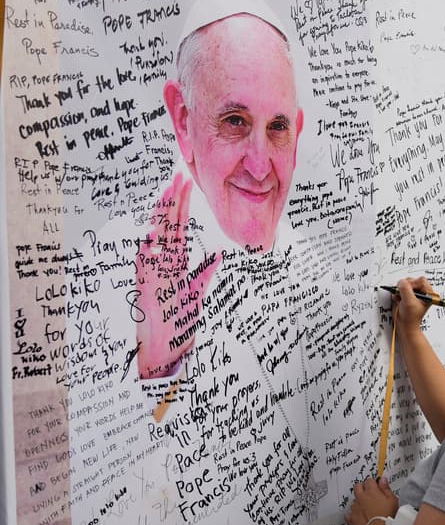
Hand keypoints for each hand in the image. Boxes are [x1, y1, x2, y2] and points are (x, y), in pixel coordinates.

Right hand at [134, 173, 219, 378]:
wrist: (167, 346)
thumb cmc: (179, 321)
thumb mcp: (196, 292)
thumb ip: (205, 273)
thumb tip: (219, 254)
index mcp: (174, 263)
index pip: (178, 229)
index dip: (181, 207)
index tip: (186, 186)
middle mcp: (162, 264)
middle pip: (168, 227)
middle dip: (173, 203)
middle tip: (179, 178)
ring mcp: (152, 273)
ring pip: (156, 239)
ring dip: (161, 218)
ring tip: (167, 195)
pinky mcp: (145, 287)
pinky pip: (145, 266)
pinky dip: (148, 251)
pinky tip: (153, 234)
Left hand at [347, 476, 398, 524]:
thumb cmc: (386, 517)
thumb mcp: (392, 500)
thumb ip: (386, 488)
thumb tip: (383, 480)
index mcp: (371, 491)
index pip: (369, 480)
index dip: (374, 483)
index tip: (377, 486)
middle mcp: (361, 498)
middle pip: (358, 486)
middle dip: (362, 487)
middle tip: (369, 493)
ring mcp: (355, 508)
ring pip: (354, 500)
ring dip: (359, 501)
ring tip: (367, 507)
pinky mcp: (351, 518)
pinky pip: (349, 514)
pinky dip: (353, 514)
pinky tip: (359, 516)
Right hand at [392, 276, 436, 333]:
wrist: (405, 326)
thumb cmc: (411, 318)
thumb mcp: (409, 302)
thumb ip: (405, 290)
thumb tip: (401, 282)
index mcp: (428, 294)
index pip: (421, 280)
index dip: (413, 283)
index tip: (408, 290)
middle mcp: (422, 293)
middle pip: (413, 281)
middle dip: (406, 286)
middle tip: (403, 294)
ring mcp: (414, 295)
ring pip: (406, 284)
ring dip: (401, 289)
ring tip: (400, 296)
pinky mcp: (407, 296)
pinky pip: (401, 289)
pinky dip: (398, 292)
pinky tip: (398, 298)